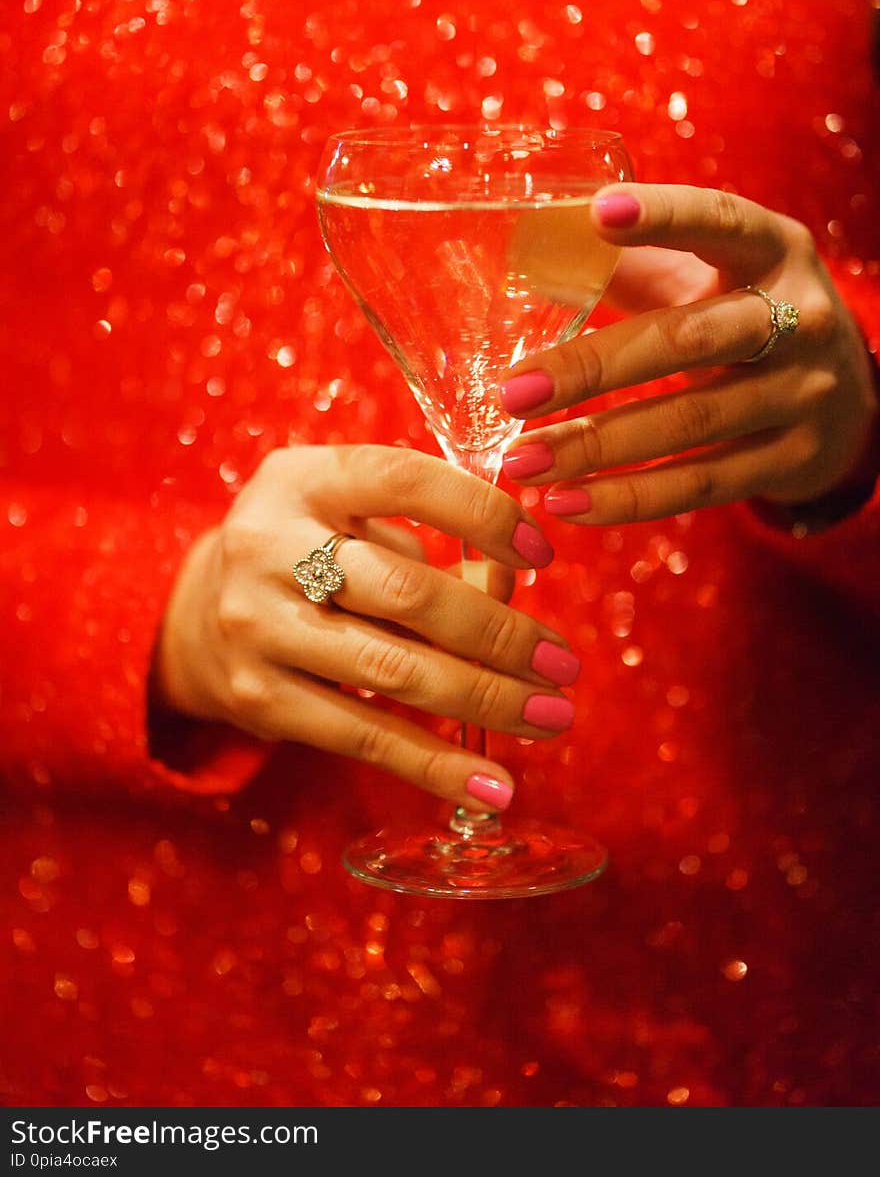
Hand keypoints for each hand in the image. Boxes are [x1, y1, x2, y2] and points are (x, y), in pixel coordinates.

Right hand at [155, 445, 578, 809]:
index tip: (542, 554)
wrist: (197, 613)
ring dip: (486, 699)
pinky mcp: (260, 698)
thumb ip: (426, 537)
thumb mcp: (351, 511)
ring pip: (394, 672)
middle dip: (499, 633)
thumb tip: (512, 587)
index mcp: (303, 479)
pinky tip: (493, 785)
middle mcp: (269, 546)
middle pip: (406, 593)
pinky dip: (435, 766)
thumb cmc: (308, 549)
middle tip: (563, 664)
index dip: (483, 515)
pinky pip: (364, 737)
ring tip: (550, 716)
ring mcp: (258, 626)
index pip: (406, 481)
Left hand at [499, 184, 877, 523]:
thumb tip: (527, 248)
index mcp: (773, 250)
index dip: (664, 216)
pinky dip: (628, 498)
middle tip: (512, 392)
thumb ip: (628, 260)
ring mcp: (803, 394)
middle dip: (591, 369)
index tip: (596, 214)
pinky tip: (567, 504)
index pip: (720, 221)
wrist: (843, 396)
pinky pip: (700, 485)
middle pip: (687, 340)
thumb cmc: (740, 313)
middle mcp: (800, 318)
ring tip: (520, 462)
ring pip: (687, 423)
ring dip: (594, 447)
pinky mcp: (792, 460)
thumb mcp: (705, 273)